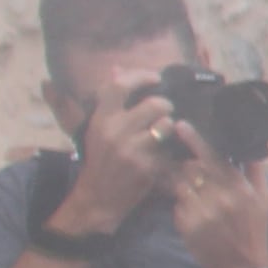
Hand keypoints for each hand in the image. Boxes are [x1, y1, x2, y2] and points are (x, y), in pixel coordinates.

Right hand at [52, 86, 186, 237]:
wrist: (97, 198)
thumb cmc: (101, 159)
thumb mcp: (98, 128)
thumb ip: (110, 99)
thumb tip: (118, 68)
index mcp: (100, 118)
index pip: (119, 85)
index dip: (141, 76)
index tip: (155, 77)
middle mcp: (114, 131)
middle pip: (155, 103)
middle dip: (165, 106)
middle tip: (164, 113)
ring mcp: (131, 149)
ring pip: (167, 124)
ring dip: (170, 127)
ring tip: (163, 134)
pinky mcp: (147, 166)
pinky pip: (169, 147)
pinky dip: (170, 149)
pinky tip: (163, 153)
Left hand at [172, 146, 267, 267]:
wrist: (244, 267)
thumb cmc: (255, 229)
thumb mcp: (265, 199)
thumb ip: (256, 172)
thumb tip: (253, 148)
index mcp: (240, 188)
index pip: (213, 157)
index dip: (196, 140)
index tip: (182, 125)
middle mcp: (220, 198)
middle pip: (191, 168)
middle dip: (186, 164)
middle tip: (185, 163)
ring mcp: (202, 213)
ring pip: (180, 185)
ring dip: (181, 183)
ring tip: (188, 188)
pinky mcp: (187, 227)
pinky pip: (176, 205)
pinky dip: (181, 204)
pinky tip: (191, 210)